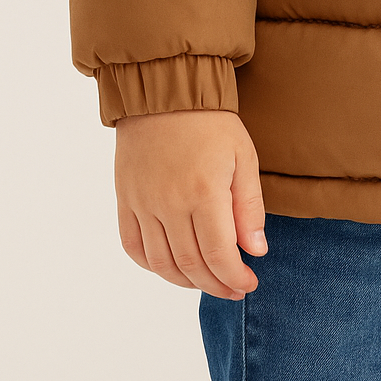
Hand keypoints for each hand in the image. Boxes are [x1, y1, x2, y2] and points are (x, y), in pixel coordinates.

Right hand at [114, 110, 266, 298]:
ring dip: (186, 282)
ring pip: (162, 263)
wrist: (163, 90)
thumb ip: (250, 208)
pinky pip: (133, 246)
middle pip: (191, 265)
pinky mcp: (125, 198)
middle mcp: (169, 202)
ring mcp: (142, 202)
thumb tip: (255, 252)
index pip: (219, 256)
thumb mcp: (243, 158)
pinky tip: (173, 267)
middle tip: (233, 289)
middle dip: (216, 286)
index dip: (235, 279)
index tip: (248, 283)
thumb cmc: (209, 123)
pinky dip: (152, 266)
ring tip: (206, 282)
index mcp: (203, 192)